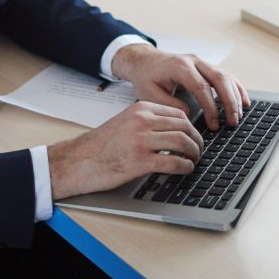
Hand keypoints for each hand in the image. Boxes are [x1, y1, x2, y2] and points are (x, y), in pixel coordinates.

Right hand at [47, 101, 202, 198]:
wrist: (79, 161)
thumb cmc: (101, 145)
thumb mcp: (125, 122)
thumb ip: (147, 122)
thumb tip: (174, 131)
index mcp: (140, 109)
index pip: (177, 113)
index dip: (191, 126)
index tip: (194, 136)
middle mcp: (142, 121)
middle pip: (184, 126)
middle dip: (197, 139)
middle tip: (199, 150)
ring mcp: (141, 140)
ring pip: (182, 142)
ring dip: (194, 153)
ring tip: (195, 160)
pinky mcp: (140, 161)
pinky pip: (174, 162)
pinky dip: (185, 166)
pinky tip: (186, 169)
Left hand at [111, 43, 249, 131]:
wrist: (144, 61)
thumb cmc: (146, 77)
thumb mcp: (149, 93)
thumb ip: (168, 104)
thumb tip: (189, 113)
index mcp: (180, 66)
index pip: (201, 87)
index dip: (210, 107)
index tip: (213, 125)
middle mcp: (194, 61)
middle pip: (219, 79)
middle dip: (229, 102)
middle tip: (232, 122)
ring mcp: (201, 62)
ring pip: (226, 76)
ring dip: (235, 96)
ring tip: (239, 115)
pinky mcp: (206, 67)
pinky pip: (226, 76)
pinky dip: (236, 88)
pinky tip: (244, 101)